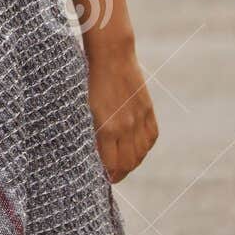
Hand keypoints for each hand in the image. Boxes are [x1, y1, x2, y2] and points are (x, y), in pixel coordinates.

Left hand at [86, 48, 157, 182]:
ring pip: (141, 153)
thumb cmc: (88, 80)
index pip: (111, 165)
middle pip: (128, 163)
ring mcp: (139, 118)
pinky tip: (137, 150)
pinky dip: (144, 148)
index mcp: (107, 128)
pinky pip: (151, 137)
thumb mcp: (83, 108)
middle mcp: (126, 127)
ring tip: (122, 166)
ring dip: (132, 163)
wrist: (111, 56)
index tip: (101, 179)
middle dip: (119, 174)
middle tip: (110, 177)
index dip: (107, 176)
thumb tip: (91, 152)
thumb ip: (90, 131)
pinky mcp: (148, 109)